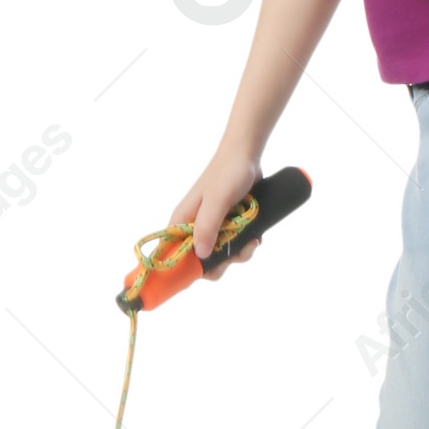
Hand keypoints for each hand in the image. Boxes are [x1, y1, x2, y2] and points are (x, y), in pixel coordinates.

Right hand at [169, 142, 265, 278]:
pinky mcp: (227, 223)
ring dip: (239, 252)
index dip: (184, 271)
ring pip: (221, 254)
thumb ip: (208, 227)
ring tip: (253, 240)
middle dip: (223, 261)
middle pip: (201, 261)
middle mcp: (193, 227)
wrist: (247, 154)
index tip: (205, 274)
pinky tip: (256, 235)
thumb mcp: (217, 201)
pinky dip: (246, 243)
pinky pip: (234, 243)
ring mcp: (211, 226)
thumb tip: (202, 256)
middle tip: (239, 251)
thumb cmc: (228, 173)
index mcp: (181, 222)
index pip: (172, 256)